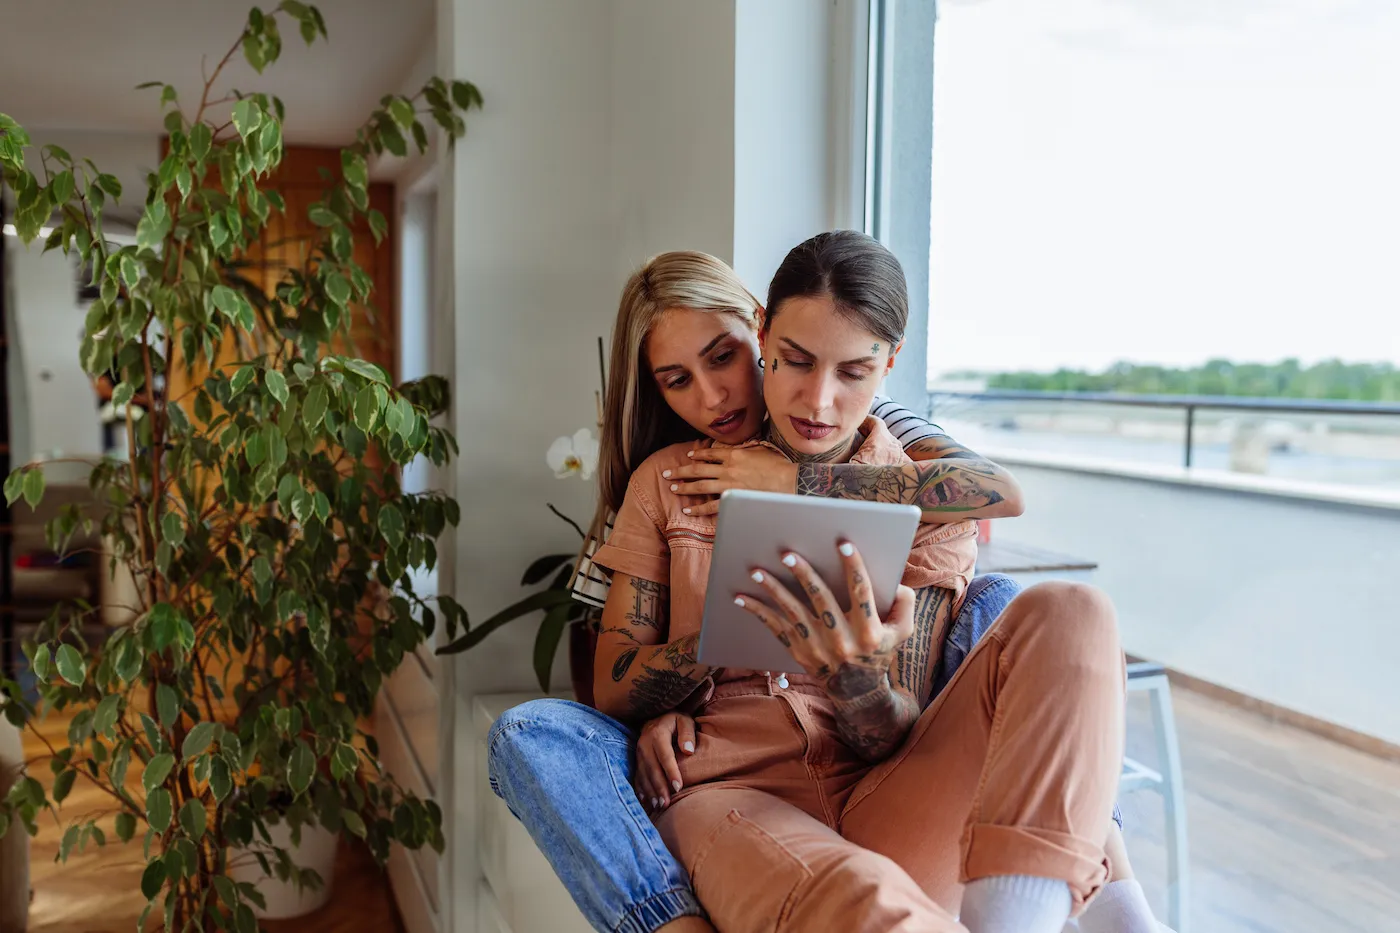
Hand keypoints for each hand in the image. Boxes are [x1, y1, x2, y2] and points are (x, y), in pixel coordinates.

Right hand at [633, 711, 697, 810]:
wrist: (657, 717)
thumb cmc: (676, 721)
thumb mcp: (685, 720)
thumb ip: (687, 733)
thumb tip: (688, 750)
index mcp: (658, 733)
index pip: (665, 756)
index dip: (671, 772)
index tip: (678, 787)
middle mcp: (644, 744)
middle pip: (652, 768)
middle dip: (659, 787)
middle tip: (666, 804)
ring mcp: (638, 753)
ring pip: (644, 775)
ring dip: (650, 791)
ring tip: (658, 806)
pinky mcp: (636, 760)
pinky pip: (637, 776)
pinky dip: (641, 789)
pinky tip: (646, 801)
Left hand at [662, 447, 798, 515]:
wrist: (789, 481)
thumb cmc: (778, 465)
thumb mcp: (760, 450)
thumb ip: (745, 449)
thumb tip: (737, 449)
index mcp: (734, 454)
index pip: (710, 453)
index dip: (698, 455)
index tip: (689, 456)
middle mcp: (728, 468)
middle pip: (698, 469)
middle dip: (680, 471)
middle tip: (667, 473)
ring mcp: (729, 484)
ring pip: (700, 485)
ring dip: (684, 487)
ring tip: (673, 488)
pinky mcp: (733, 498)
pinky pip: (711, 505)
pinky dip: (698, 508)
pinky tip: (688, 509)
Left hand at [735, 542, 914, 700]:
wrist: (857, 691)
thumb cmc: (879, 651)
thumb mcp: (902, 632)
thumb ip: (904, 605)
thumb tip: (898, 582)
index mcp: (869, 632)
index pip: (861, 593)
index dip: (854, 567)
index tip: (843, 543)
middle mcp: (842, 640)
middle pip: (820, 600)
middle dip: (803, 575)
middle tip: (787, 553)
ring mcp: (817, 647)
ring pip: (792, 613)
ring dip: (773, 590)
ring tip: (757, 570)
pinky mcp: (798, 651)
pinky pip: (774, 628)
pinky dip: (757, 611)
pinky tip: (740, 596)